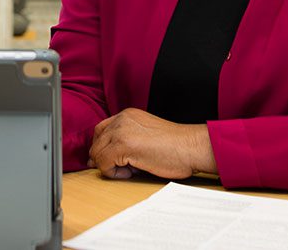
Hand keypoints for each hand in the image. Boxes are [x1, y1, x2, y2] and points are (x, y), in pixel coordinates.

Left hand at [88, 108, 215, 179]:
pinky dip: (114, 173)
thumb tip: (100, 160)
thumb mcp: (146, 135)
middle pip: (96, 142)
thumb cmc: (175, 147)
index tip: (108, 161)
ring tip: (132, 170)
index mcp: (127, 115)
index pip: (101, 130)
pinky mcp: (122, 145)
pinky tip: (133, 172)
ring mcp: (121, 131)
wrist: (191, 147)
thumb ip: (125, 141)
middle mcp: (121, 119)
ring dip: (110, 166)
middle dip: (103, 158)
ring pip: (97, 154)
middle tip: (120, 170)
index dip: (101, 148)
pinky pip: (103, 164)